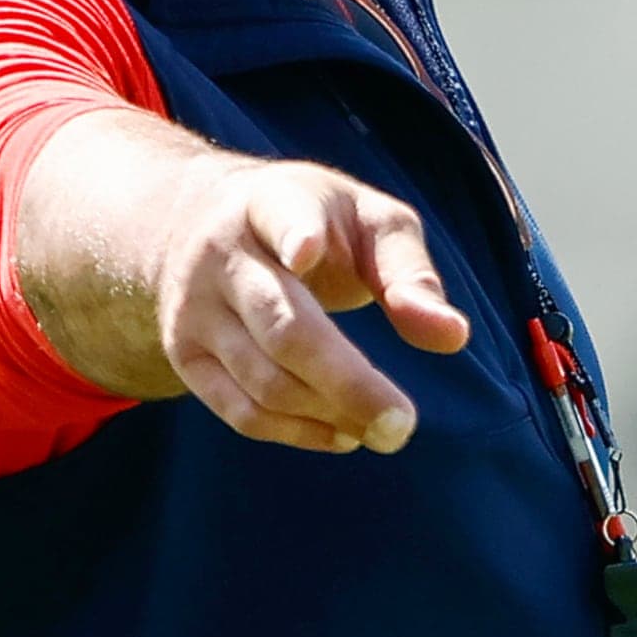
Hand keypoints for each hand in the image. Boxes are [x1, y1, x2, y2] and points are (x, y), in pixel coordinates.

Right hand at [154, 159, 471, 453]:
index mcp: (271, 202)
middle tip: (403, 424)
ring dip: (330, 414)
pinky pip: (239, 411)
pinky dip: (295, 434)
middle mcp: (221, 253)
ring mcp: (194, 308)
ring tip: (384, 428)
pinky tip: (341, 434)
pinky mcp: (184, 354)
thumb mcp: (364, 220)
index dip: (294, 232)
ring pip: (263, 380)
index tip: (305, 251)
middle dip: (347, 382)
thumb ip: (408, 271)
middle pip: (284, 327)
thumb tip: (452, 337)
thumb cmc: (311, 223)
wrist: (195, 223)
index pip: (281, 215)